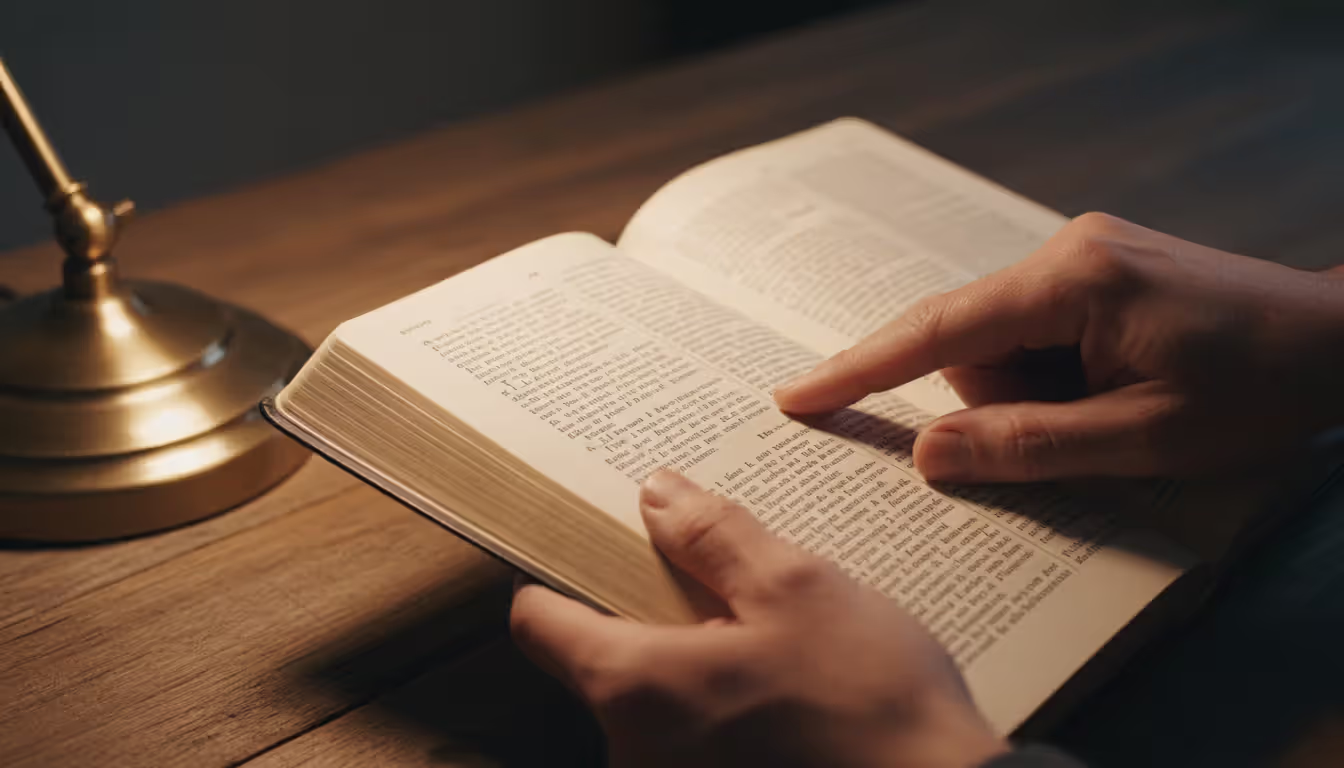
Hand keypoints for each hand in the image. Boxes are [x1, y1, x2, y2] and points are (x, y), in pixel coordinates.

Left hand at [510, 470, 1005, 767]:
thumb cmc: (873, 707)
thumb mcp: (796, 589)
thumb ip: (713, 535)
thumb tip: (656, 493)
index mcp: (634, 689)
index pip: (538, 621)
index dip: (556, 572)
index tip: (589, 542)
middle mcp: (631, 752)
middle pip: (601, 658)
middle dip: (652, 613)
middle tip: (720, 581)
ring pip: (652, 700)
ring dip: (695, 660)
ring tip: (771, 637)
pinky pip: (689, 739)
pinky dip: (719, 706)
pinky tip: (785, 688)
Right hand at [774, 213, 1343, 482]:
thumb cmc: (1263, 388)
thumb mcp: (1147, 439)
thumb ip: (1028, 448)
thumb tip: (928, 455)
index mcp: (1070, 281)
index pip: (936, 332)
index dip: (859, 370)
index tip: (796, 397)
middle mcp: (1064, 252)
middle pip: (974, 347)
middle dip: (1007, 406)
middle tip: (1089, 435)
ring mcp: (1082, 257)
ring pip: (1006, 349)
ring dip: (1040, 399)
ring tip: (1121, 414)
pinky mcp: (1098, 273)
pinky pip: (1039, 338)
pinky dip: (1058, 381)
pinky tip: (1120, 392)